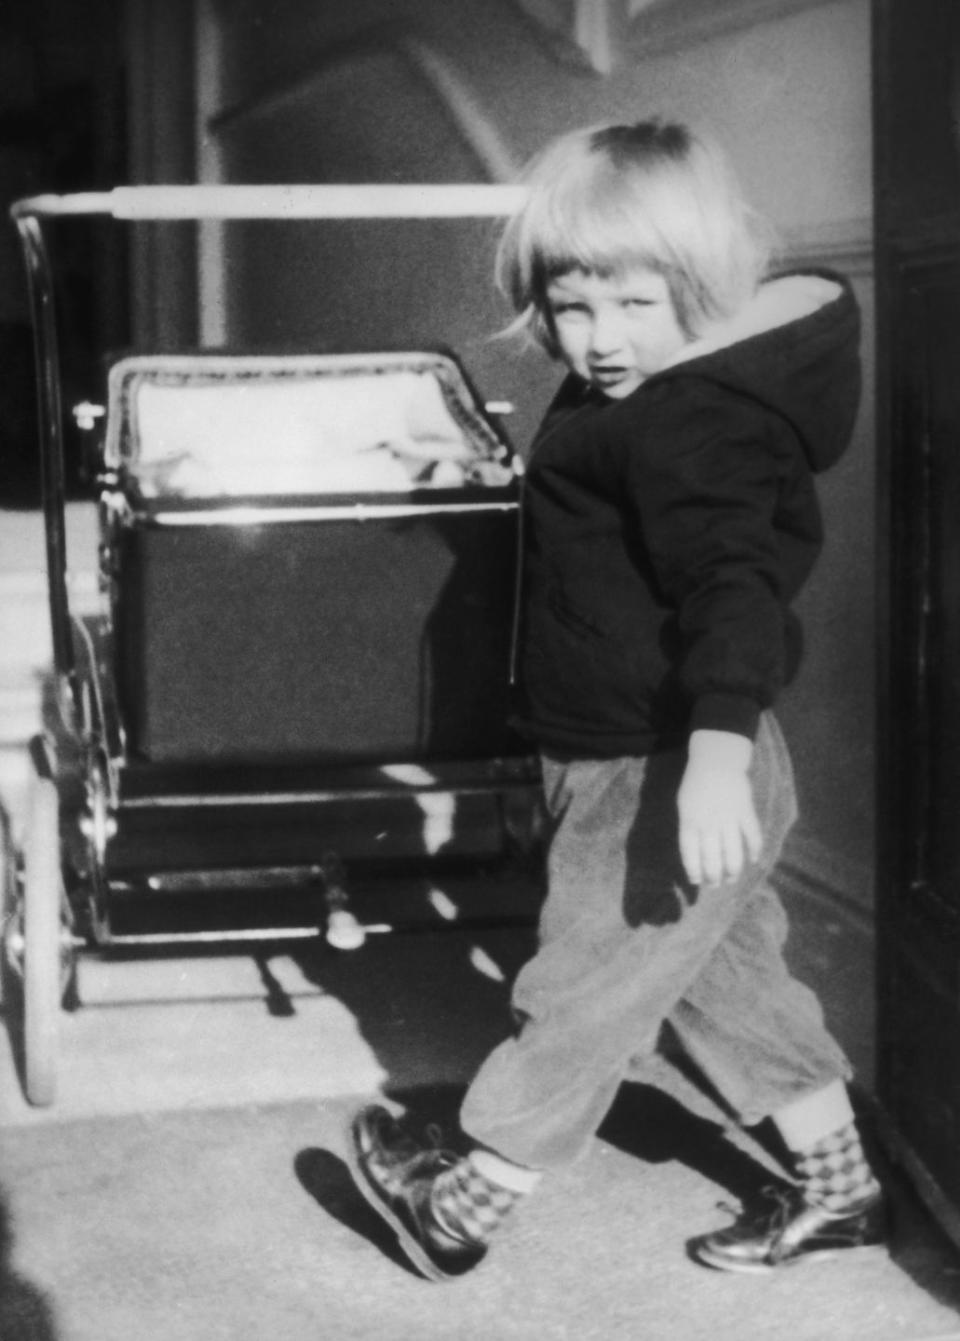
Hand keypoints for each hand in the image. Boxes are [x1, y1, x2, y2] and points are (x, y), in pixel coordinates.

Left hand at [677, 729, 762, 886]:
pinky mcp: (746, 812)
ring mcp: (729, 818)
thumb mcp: (684, 806)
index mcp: (690, 821)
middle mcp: (709, 823)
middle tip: (716, 885)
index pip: (690, 854)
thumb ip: (689, 828)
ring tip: (732, 879)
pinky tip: (753, 861)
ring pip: (733, 854)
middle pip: (712, 859)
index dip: (694, 871)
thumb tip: (695, 855)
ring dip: (733, 871)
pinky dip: (754, 851)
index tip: (696, 881)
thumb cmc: (696, 785)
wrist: (716, 761)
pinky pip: (753, 837)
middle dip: (714, 877)